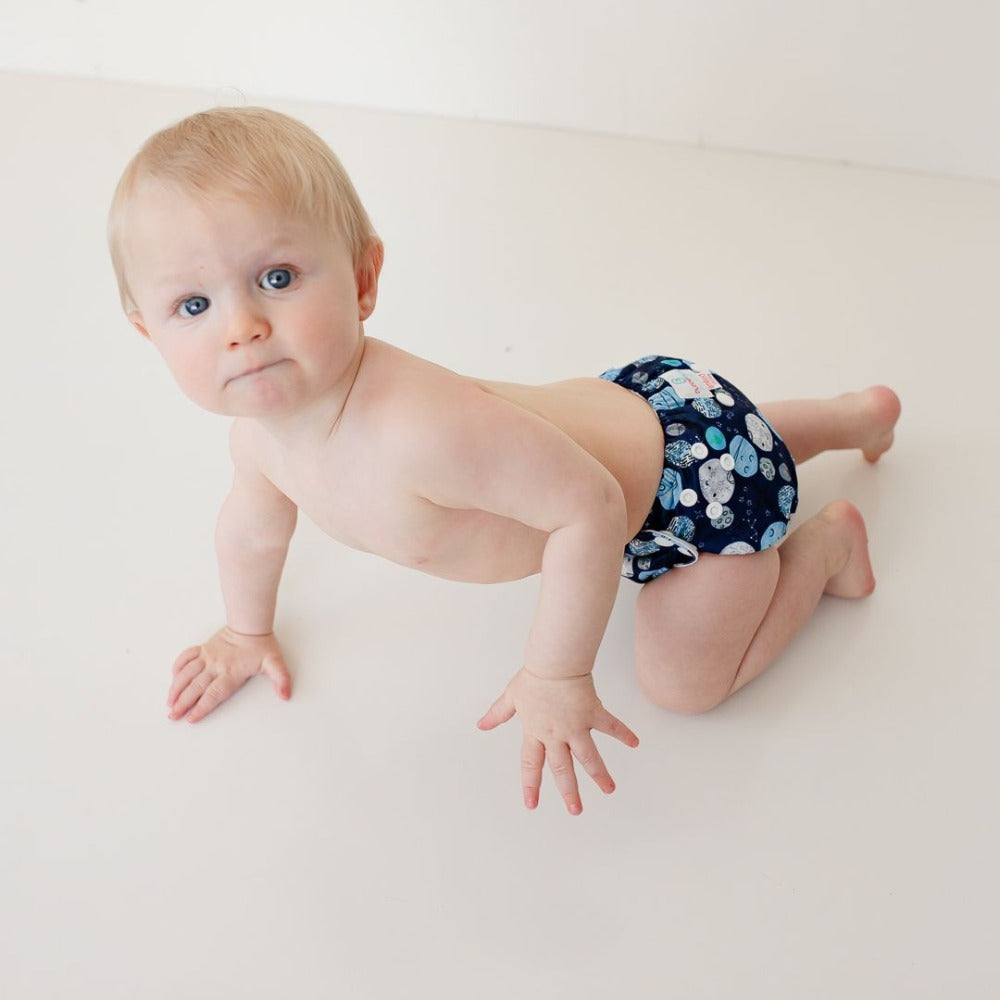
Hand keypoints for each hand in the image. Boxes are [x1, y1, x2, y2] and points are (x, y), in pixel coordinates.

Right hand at [167, 626, 290, 722]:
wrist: (250, 624)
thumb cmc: (262, 645)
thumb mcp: (275, 663)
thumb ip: (281, 679)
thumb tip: (286, 695)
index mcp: (231, 672)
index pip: (214, 693)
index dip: (202, 707)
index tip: (191, 718)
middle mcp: (216, 665)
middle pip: (196, 687)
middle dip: (183, 703)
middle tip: (173, 716)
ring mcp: (208, 656)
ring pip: (187, 673)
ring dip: (176, 688)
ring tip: (169, 702)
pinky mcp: (203, 648)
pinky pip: (186, 656)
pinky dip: (177, 667)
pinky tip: (173, 678)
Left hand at [477, 669, 638, 814]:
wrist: (554, 662)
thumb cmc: (533, 677)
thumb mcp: (511, 696)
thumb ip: (498, 713)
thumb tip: (481, 724)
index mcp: (535, 731)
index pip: (530, 764)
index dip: (530, 784)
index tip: (531, 805)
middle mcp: (556, 734)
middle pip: (562, 768)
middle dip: (569, 791)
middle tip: (575, 810)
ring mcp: (576, 725)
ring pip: (588, 756)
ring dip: (599, 774)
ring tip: (609, 790)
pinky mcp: (593, 713)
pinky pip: (611, 726)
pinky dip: (624, 733)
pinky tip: (635, 743)